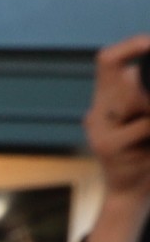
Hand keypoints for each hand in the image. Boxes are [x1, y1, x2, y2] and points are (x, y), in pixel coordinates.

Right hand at [86, 37, 149, 241]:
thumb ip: (142, 97)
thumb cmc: (146, 151)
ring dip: (149, 109)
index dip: (130, 47)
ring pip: (136, 99)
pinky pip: (143, 125)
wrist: (132, 194)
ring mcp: (98, 129)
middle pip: (124, 77)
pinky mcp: (106, 146)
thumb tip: (140, 75)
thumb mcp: (145, 117)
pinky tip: (148, 147)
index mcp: (107, 98)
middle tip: (146, 113)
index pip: (108, 60)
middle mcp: (97, 111)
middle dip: (146, 94)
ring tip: (146, 136)